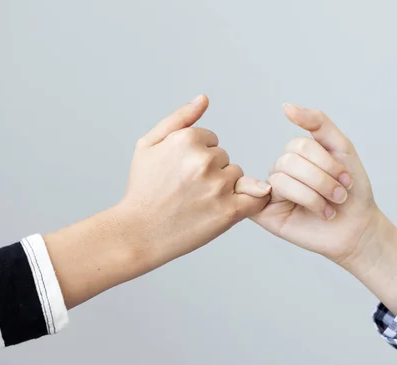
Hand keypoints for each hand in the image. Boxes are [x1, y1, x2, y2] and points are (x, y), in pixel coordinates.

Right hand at [115, 94, 270, 277]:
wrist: (138, 233)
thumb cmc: (142, 190)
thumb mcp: (148, 145)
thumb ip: (179, 118)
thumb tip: (204, 98)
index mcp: (186, 139)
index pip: (211, 140)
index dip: (196, 156)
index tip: (181, 172)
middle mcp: (204, 160)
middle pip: (225, 158)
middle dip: (210, 171)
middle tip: (187, 190)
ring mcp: (218, 186)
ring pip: (237, 176)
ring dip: (225, 187)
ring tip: (198, 203)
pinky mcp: (230, 211)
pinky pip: (257, 198)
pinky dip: (252, 200)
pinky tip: (237, 206)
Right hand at [252, 104, 396, 312]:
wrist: (358, 229)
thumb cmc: (352, 192)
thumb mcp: (341, 148)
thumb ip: (317, 123)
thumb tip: (286, 106)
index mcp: (296, 154)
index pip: (299, 145)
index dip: (326, 162)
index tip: (347, 179)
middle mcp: (281, 170)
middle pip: (290, 161)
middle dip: (321, 180)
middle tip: (340, 196)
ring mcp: (271, 191)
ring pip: (282, 179)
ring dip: (314, 195)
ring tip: (329, 209)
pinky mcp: (264, 213)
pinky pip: (266, 197)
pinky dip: (292, 200)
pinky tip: (305, 210)